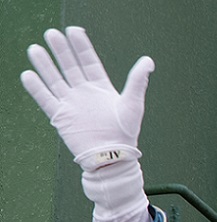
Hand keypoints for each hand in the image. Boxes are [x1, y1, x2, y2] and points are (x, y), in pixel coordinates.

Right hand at [22, 27, 153, 166]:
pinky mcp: (61, 117)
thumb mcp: (133, 103)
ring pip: (55, 80)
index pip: (89, 61)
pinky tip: (28, 75)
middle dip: (61, 50)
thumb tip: (148, 60)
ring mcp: (71, 104)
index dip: (81, 46)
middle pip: (69, 66)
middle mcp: (84, 93)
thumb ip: (137, 81)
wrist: (112, 157)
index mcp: (101, 87)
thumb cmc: (126, 132)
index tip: (74, 30)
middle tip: (52, 33)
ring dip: (45, 65)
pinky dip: (36, 88)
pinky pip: (46, 100)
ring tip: (35, 49)